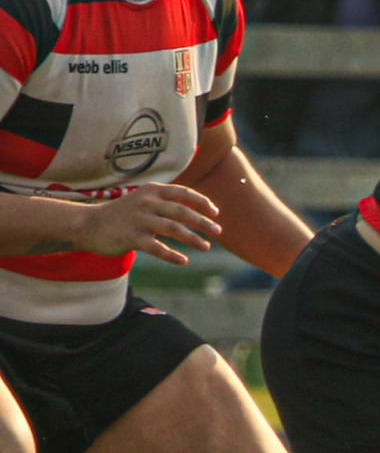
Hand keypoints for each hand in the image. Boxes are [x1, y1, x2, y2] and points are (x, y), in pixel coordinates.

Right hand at [75, 183, 220, 264]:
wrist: (87, 224)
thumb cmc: (122, 214)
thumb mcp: (143, 200)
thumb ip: (165, 202)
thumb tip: (195, 210)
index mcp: (152, 191)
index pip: (183, 192)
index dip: (202, 202)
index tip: (216, 213)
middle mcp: (147, 203)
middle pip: (182, 211)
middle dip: (203, 221)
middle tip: (218, 231)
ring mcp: (139, 220)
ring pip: (173, 229)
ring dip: (193, 238)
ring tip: (206, 246)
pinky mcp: (132, 237)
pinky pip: (157, 248)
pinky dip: (172, 255)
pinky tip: (184, 261)